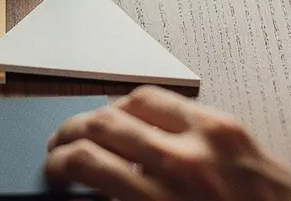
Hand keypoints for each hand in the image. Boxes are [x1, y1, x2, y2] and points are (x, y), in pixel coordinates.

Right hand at [45, 86, 290, 200]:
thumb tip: (95, 191)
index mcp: (163, 200)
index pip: (89, 161)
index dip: (59, 163)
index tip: (53, 170)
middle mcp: (187, 161)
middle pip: (106, 123)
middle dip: (73, 130)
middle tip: (62, 143)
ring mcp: (215, 136)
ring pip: (139, 99)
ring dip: (109, 111)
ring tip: (97, 126)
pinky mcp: (237, 127)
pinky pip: (179, 102)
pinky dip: (151, 108)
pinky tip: (143, 121)